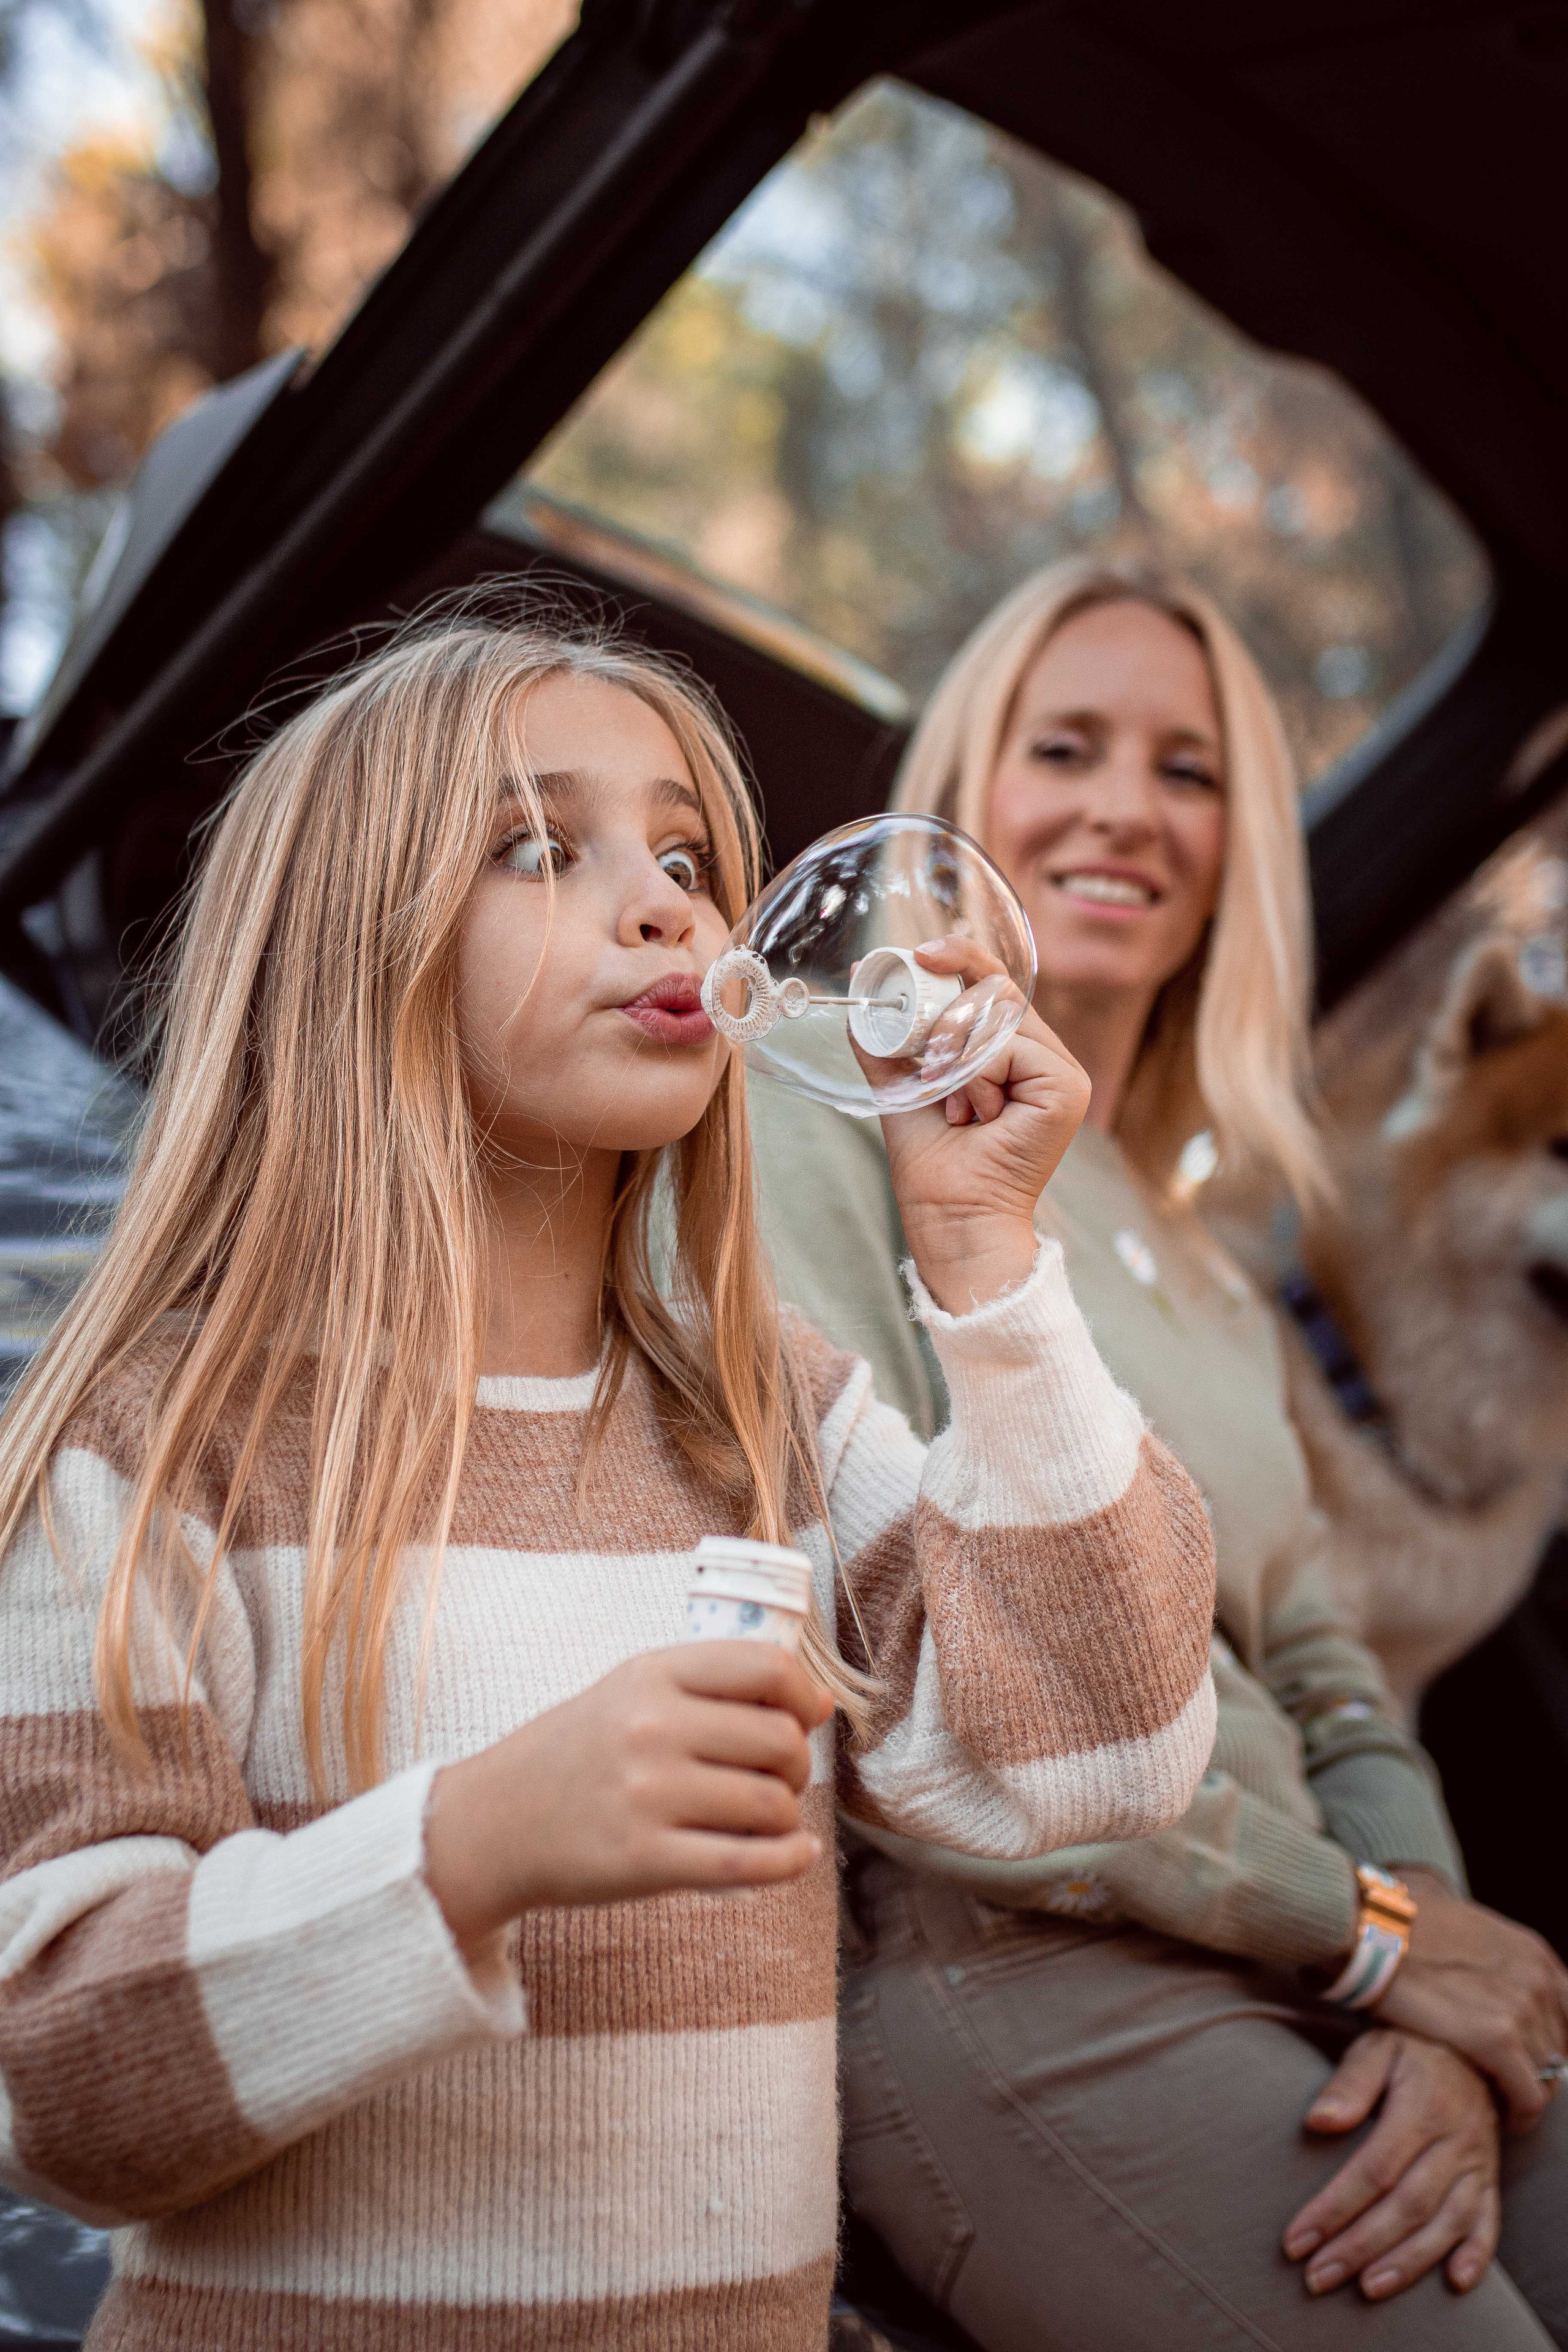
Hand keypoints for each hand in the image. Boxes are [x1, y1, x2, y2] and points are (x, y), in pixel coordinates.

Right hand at [423, 1643, 832, 1950]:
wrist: (495, 1823)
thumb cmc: (579, 1754)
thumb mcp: (631, 1690)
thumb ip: (713, 1685)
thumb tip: (817, 1702)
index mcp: (653, 1674)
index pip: (766, 1666)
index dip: (804, 1693)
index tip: (807, 1715)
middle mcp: (651, 1727)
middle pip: (780, 1739)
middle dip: (797, 1764)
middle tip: (779, 1778)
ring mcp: (648, 1794)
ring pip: (772, 1803)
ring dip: (787, 1816)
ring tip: (767, 1819)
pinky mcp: (645, 1859)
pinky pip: (749, 1863)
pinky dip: (790, 1861)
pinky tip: (798, 1854)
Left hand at [875, 939, 1090, 1314]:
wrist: (948, 1216)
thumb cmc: (932, 1163)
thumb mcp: (900, 1085)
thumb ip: (887, 1041)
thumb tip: (858, 992)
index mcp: (1012, 1050)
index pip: (992, 982)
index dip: (961, 957)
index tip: (920, 954)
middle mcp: (1044, 1055)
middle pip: (996, 990)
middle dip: (947, 1021)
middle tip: (928, 1068)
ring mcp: (1062, 1070)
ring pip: (999, 1017)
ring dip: (956, 1057)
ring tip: (951, 1104)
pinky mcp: (1068, 1087)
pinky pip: (1009, 1048)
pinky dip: (976, 1076)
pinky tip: (974, 1114)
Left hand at [1283, 2030, 1500, 2301]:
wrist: (1471, 2046)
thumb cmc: (1409, 2048)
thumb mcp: (1376, 2047)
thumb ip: (1348, 2083)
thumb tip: (1317, 2122)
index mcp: (1422, 2107)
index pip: (1373, 2170)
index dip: (1334, 2209)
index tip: (1297, 2240)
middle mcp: (1455, 2140)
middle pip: (1406, 2206)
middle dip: (1360, 2247)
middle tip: (1318, 2276)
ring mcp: (1477, 2163)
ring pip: (1446, 2223)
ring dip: (1408, 2263)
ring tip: (1367, 2288)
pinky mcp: (1491, 2178)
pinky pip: (1489, 2222)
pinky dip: (1476, 2256)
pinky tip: (1454, 2283)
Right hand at [1371, 1868, 1567, 2127]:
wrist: (1371, 1927)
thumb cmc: (1405, 1928)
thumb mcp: (1468, 1930)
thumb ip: (1496, 1960)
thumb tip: (1490, 1982)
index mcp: (1533, 1954)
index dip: (1549, 2042)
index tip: (1528, 2058)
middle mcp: (1538, 1980)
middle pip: (1560, 2048)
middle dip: (1538, 2070)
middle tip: (1508, 2084)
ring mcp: (1521, 2010)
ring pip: (1549, 2077)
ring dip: (1527, 2092)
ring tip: (1501, 2101)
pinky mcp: (1498, 2040)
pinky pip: (1530, 2097)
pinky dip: (1521, 2115)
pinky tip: (1504, 2118)